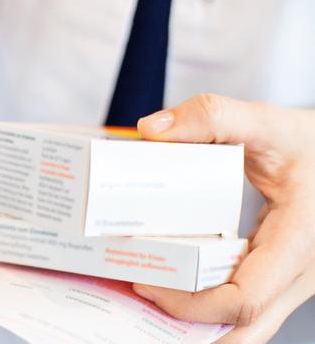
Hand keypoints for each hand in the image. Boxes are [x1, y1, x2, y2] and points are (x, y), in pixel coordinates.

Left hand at [134, 94, 314, 342]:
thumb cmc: (308, 142)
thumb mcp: (265, 122)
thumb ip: (212, 117)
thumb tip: (151, 130)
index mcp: (298, 242)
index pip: (243, 299)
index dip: (190, 304)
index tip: (146, 285)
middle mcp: (300, 272)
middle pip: (243, 327)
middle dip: (189, 327)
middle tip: (140, 301)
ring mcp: (292, 278)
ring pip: (246, 321)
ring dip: (199, 320)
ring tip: (150, 297)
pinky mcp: (279, 273)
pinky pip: (245, 301)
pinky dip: (210, 303)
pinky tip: (176, 284)